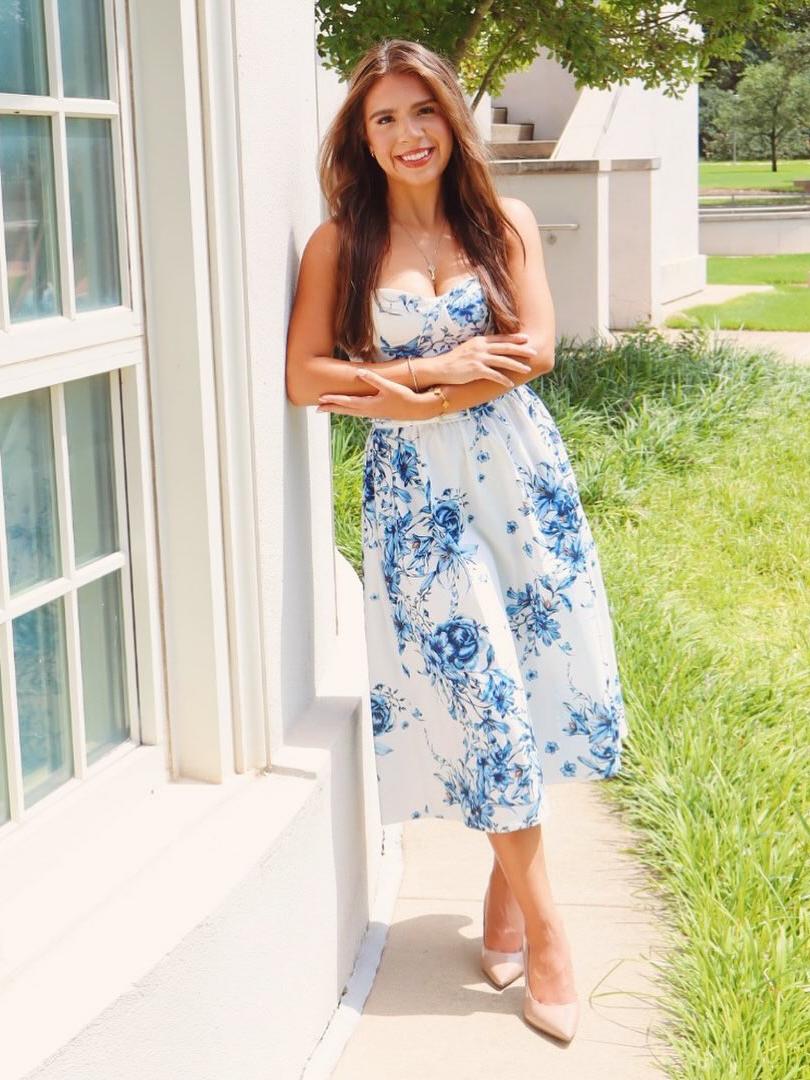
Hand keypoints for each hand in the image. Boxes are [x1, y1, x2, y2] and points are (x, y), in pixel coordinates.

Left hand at [316, 369, 435, 420]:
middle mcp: (368, 411)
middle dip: (332, 408)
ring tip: (329, 408)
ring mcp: (372, 413)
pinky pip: (358, 412)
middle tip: (317, 409)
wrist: (416, 409)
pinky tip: (348, 409)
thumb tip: (359, 372)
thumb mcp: (388, 386)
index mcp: (369, 405)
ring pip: (351, 412)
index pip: (346, 402)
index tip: (321, 399)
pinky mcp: (377, 412)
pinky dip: (349, 410)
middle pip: (346, 410)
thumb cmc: (403, 397)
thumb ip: (373, 379)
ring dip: (340, 410)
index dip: (333, 400)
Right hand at [430, 333, 535, 387]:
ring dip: (517, 365)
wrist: (440, 368)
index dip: (514, 338)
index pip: (501, 338)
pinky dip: (503, 379)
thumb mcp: (468, 349)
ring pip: (503, 361)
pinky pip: (494, 375)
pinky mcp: (476, 370)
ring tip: (527, 370)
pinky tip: (510, 384)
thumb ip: (480, 348)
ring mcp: (479, 358)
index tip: (526, 339)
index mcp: (480, 341)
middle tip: (533, 352)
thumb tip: (492, 351)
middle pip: (506, 347)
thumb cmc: (454, 361)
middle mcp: (481, 347)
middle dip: (521, 350)